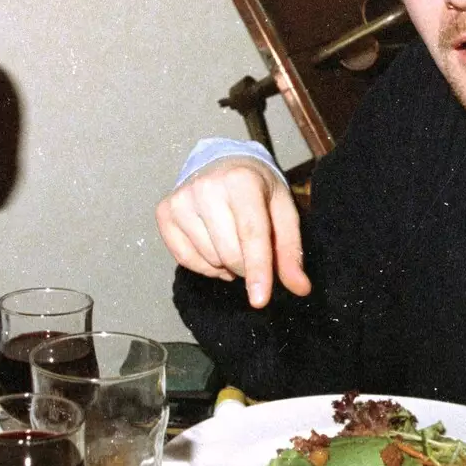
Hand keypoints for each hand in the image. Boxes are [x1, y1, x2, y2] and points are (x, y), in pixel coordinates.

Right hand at [156, 157, 309, 307]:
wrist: (222, 164)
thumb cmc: (257, 189)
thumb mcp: (283, 211)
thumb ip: (290, 251)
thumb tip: (300, 288)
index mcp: (242, 181)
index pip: (251, 234)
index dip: (258, 271)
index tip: (260, 301)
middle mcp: (206, 187)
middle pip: (229, 253)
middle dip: (246, 267)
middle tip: (253, 254)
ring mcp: (181, 199)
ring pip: (208, 259)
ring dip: (226, 265)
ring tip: (233, 244)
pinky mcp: (164, 211)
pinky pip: (184, 259)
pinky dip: (205, 266)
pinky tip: (214, 249)